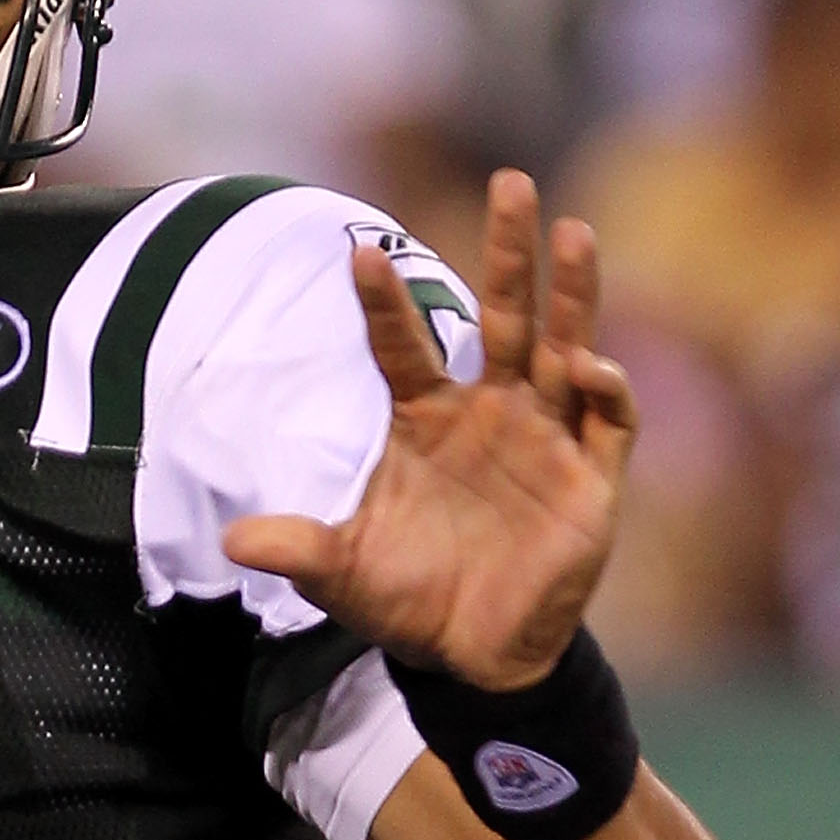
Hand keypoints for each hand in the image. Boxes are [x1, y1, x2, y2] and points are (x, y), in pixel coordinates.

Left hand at [223, 171, 636, 691]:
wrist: (473, 659)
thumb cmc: (410, 600)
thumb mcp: (344, 575)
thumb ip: (299, 548)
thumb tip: (231, 539)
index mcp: (428, 421)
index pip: (406, 347)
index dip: (385, 305)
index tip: (358, 254)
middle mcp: (493, 412)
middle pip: (505, 316)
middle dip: (511, 252)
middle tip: (511, 180)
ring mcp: (547, 439)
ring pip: (567, 346)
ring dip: (572, 294)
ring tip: (573, 232)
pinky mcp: (591, 479)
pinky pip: (608, 423)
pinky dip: (605, 391)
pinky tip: (588, 366)